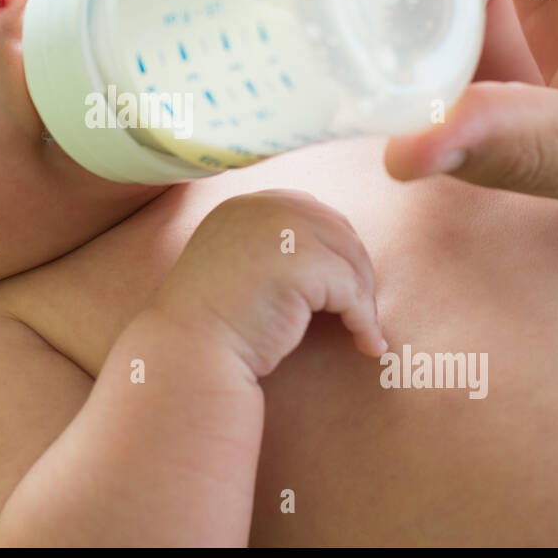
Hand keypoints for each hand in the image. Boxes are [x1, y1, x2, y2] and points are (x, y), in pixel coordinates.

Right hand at [152, 189, 382, 380]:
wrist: (189, 351)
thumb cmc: (209, 323)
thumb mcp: (233, 265)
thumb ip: (268, 246)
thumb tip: (331, 255)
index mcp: (244, 205)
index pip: (310, 211)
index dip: (332, 247)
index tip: (341, 285)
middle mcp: (264, 207)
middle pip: (339, 230)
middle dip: (356, 272)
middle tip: (360, 312)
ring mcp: (284, 231)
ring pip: (351, 261)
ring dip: (363, 300)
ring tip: (364, 332)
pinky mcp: (303, 264)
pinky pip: (353, 293)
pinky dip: (365, 322)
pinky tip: (367, 345)